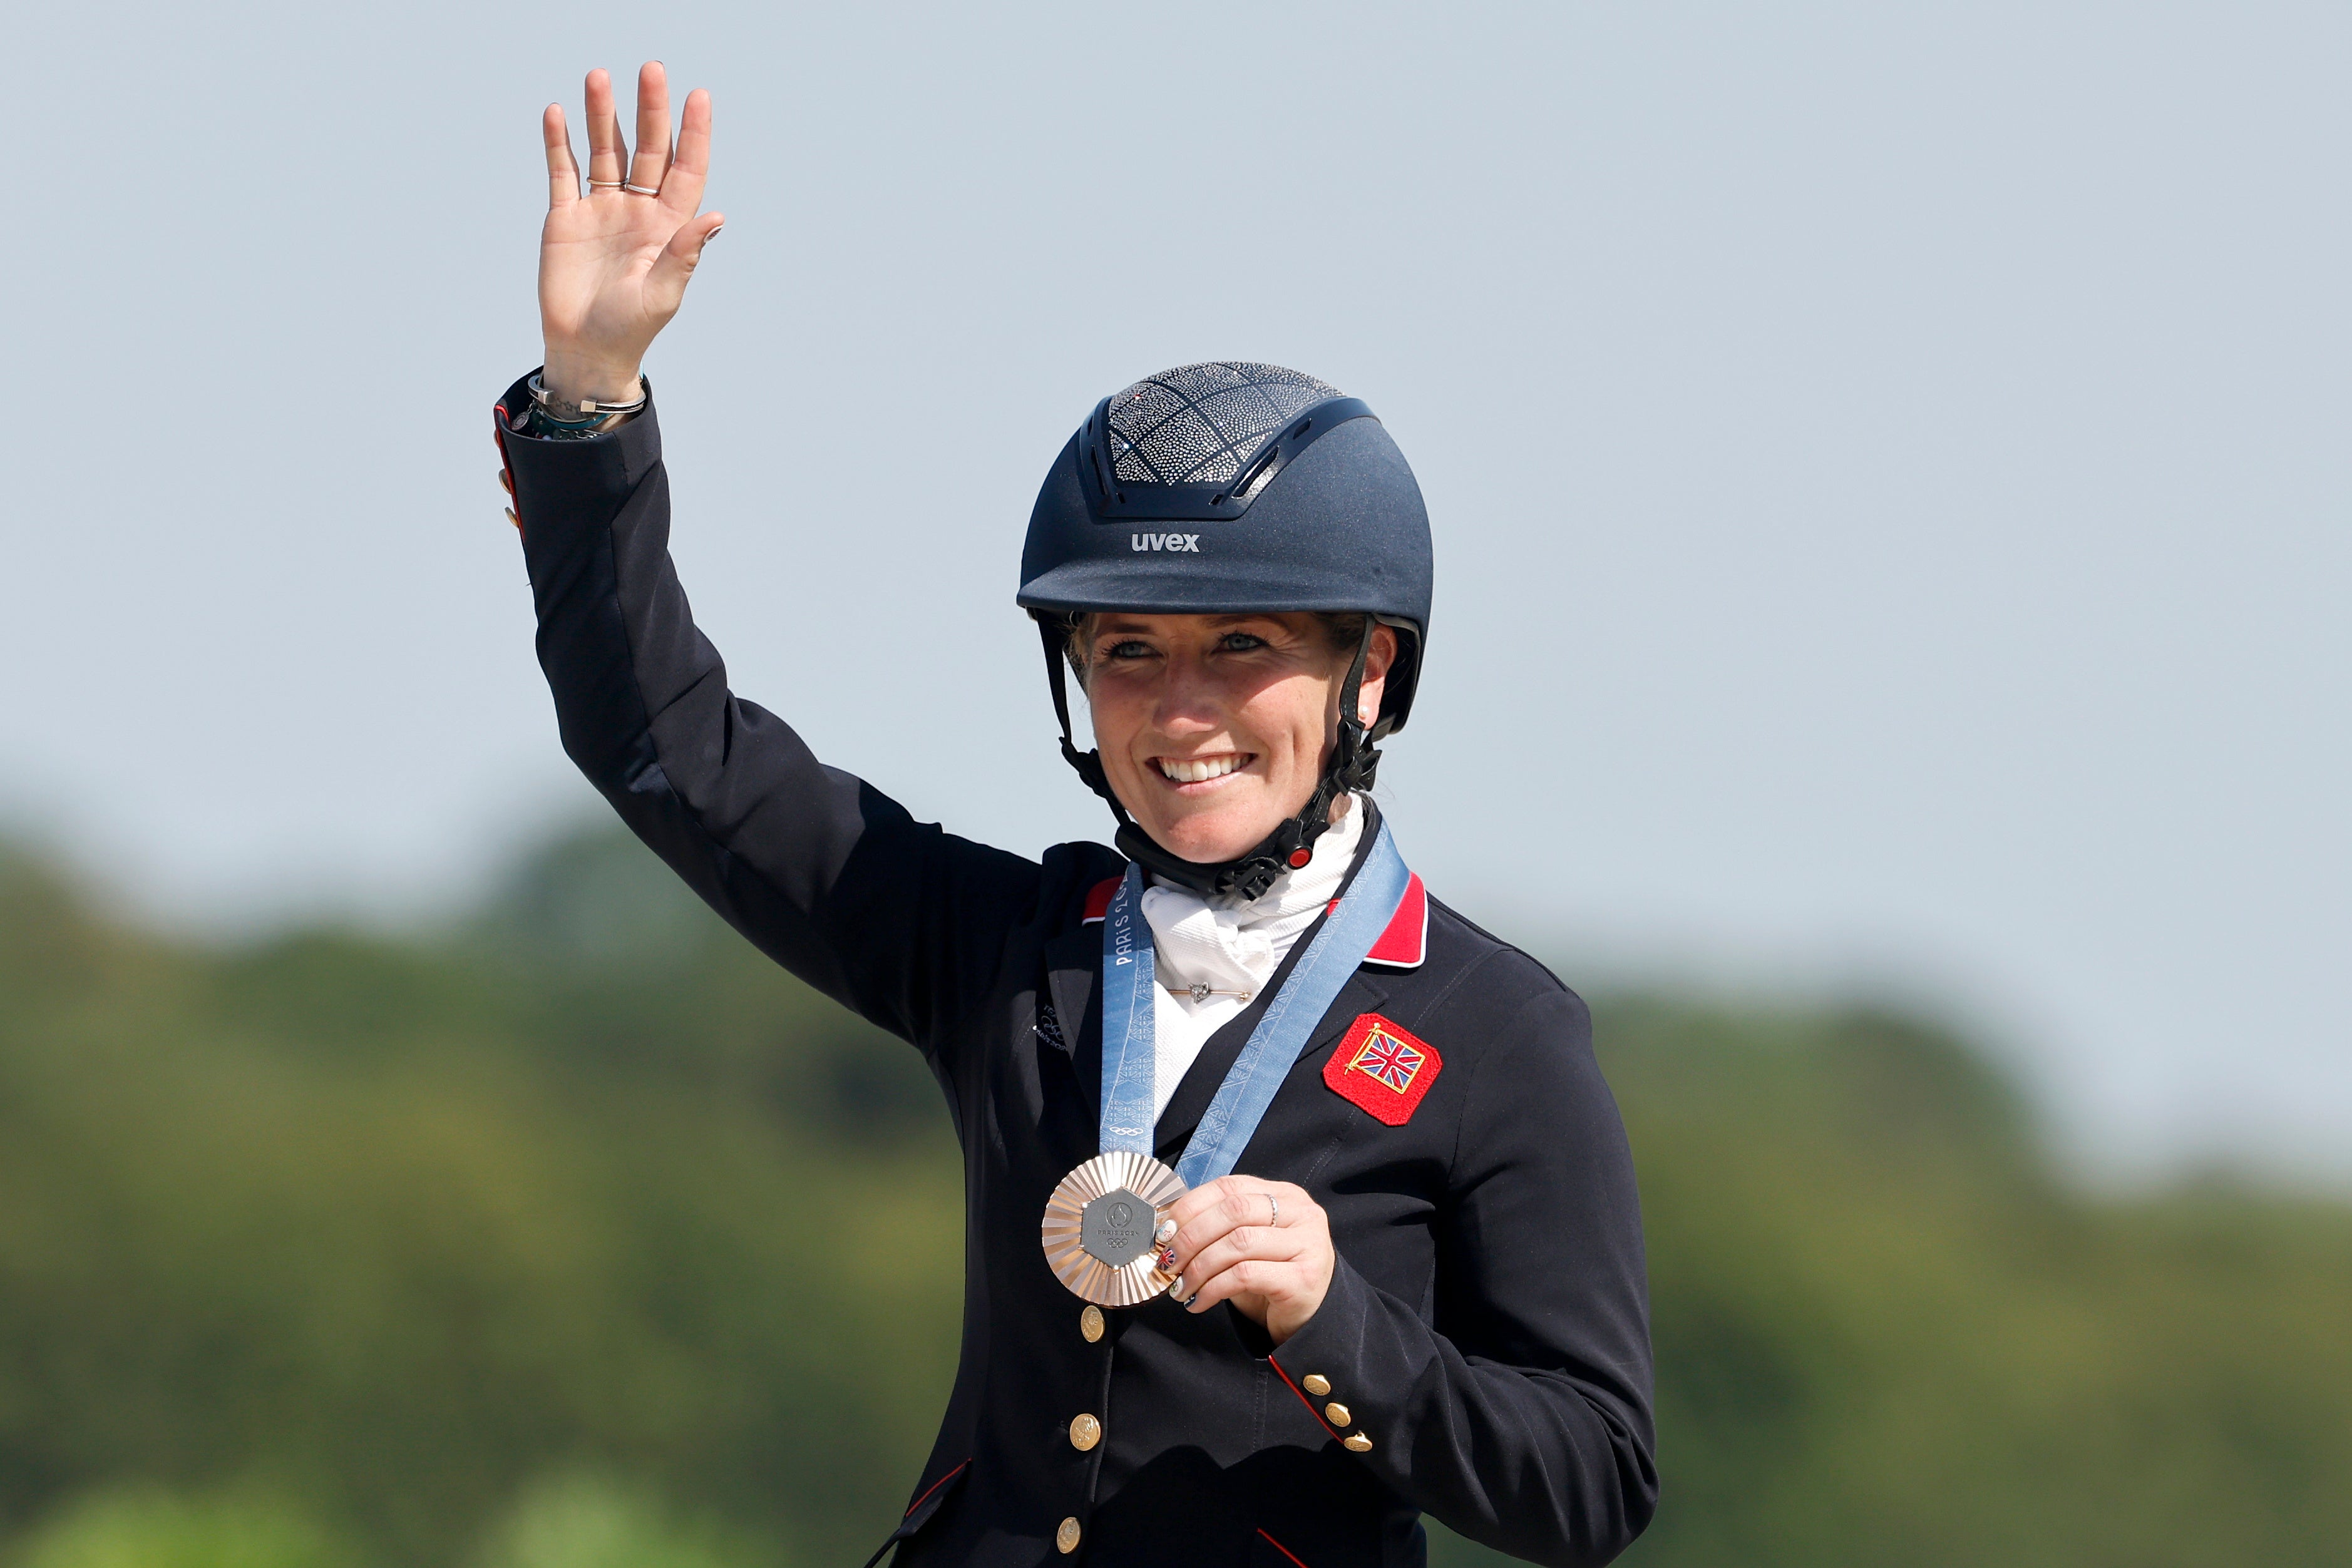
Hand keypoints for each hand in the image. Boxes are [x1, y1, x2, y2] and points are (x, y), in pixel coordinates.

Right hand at [536, 63, 725, 406]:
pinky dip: (559, 142)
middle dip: (649, 110)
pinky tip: (558, 113)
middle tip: (651, 69)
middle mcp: (638, 210)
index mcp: (669, 225)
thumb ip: (686, 252)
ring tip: (600, 76)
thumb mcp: (664, 292)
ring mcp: (602, 209)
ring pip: (605, 151)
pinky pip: (563, 171)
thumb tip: (718, 215)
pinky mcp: (566, 217)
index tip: (698, 95)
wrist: (586, 348)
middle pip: (647, 149)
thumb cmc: (632, 327)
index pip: (686, 169)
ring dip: (604, 115)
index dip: (693, 133)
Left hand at [1161, 1176, 1333, 1345]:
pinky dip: (1213, 1288)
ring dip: (1198, 1266)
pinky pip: (1245, 1275)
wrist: (1311, 1318)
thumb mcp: (1247, 1244)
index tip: (1164, 1230)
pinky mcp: (1303, 1278)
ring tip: (1180, 1287)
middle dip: (1191, 1236)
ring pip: (1238, 1242)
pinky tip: (1199, 1301)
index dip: (1190, 1205)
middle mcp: (1301, 1213)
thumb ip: (1219, 1227)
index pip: (1229, 1186)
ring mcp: (1307, 1244)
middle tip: (1167, 1261)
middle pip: (1233, 1210)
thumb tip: (1166, 1227)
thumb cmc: (1272, 1277)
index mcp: (1284, 1194)